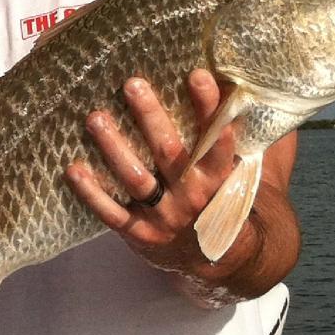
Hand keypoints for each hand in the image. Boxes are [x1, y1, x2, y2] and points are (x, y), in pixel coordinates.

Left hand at [65, 69, 250, 283]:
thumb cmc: (223, 197)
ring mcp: (166, 216)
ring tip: (95, 117)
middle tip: (132, 84)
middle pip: (170, 151)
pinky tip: (73, 169)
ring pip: (137, 179)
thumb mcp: (245, 169)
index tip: (198, 74)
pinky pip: (113, 213)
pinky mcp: (141, 233)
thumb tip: (260, 84)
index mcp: (220, 176)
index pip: (218, 137)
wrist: (219, 259)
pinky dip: (92, 193)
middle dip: (151, 116)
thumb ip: (248, 131)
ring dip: (114, 147)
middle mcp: (193, 195)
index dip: (209, 107)